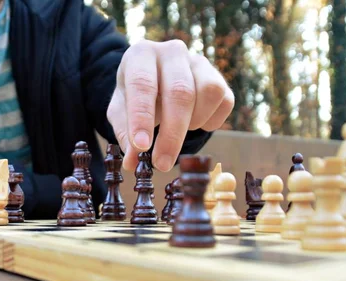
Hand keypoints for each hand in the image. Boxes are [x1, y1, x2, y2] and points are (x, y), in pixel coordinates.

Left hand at [107, 39, 233, 171]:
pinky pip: (224, 100)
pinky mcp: (218, 75)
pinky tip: (194, 124)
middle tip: (162, 163)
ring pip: (209, 92)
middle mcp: (172, 52)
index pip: (142, 84)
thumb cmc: (134, 96)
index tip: (142, 146)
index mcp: (141, 55)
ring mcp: (199, 61)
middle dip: (172, 133)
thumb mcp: (121, 110)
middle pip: (180, 92)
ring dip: (194, 122)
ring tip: (178, 131)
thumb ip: (125, 132)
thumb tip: (132, 162)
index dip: (142, 117)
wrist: (154, 79)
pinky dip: (211, 121)